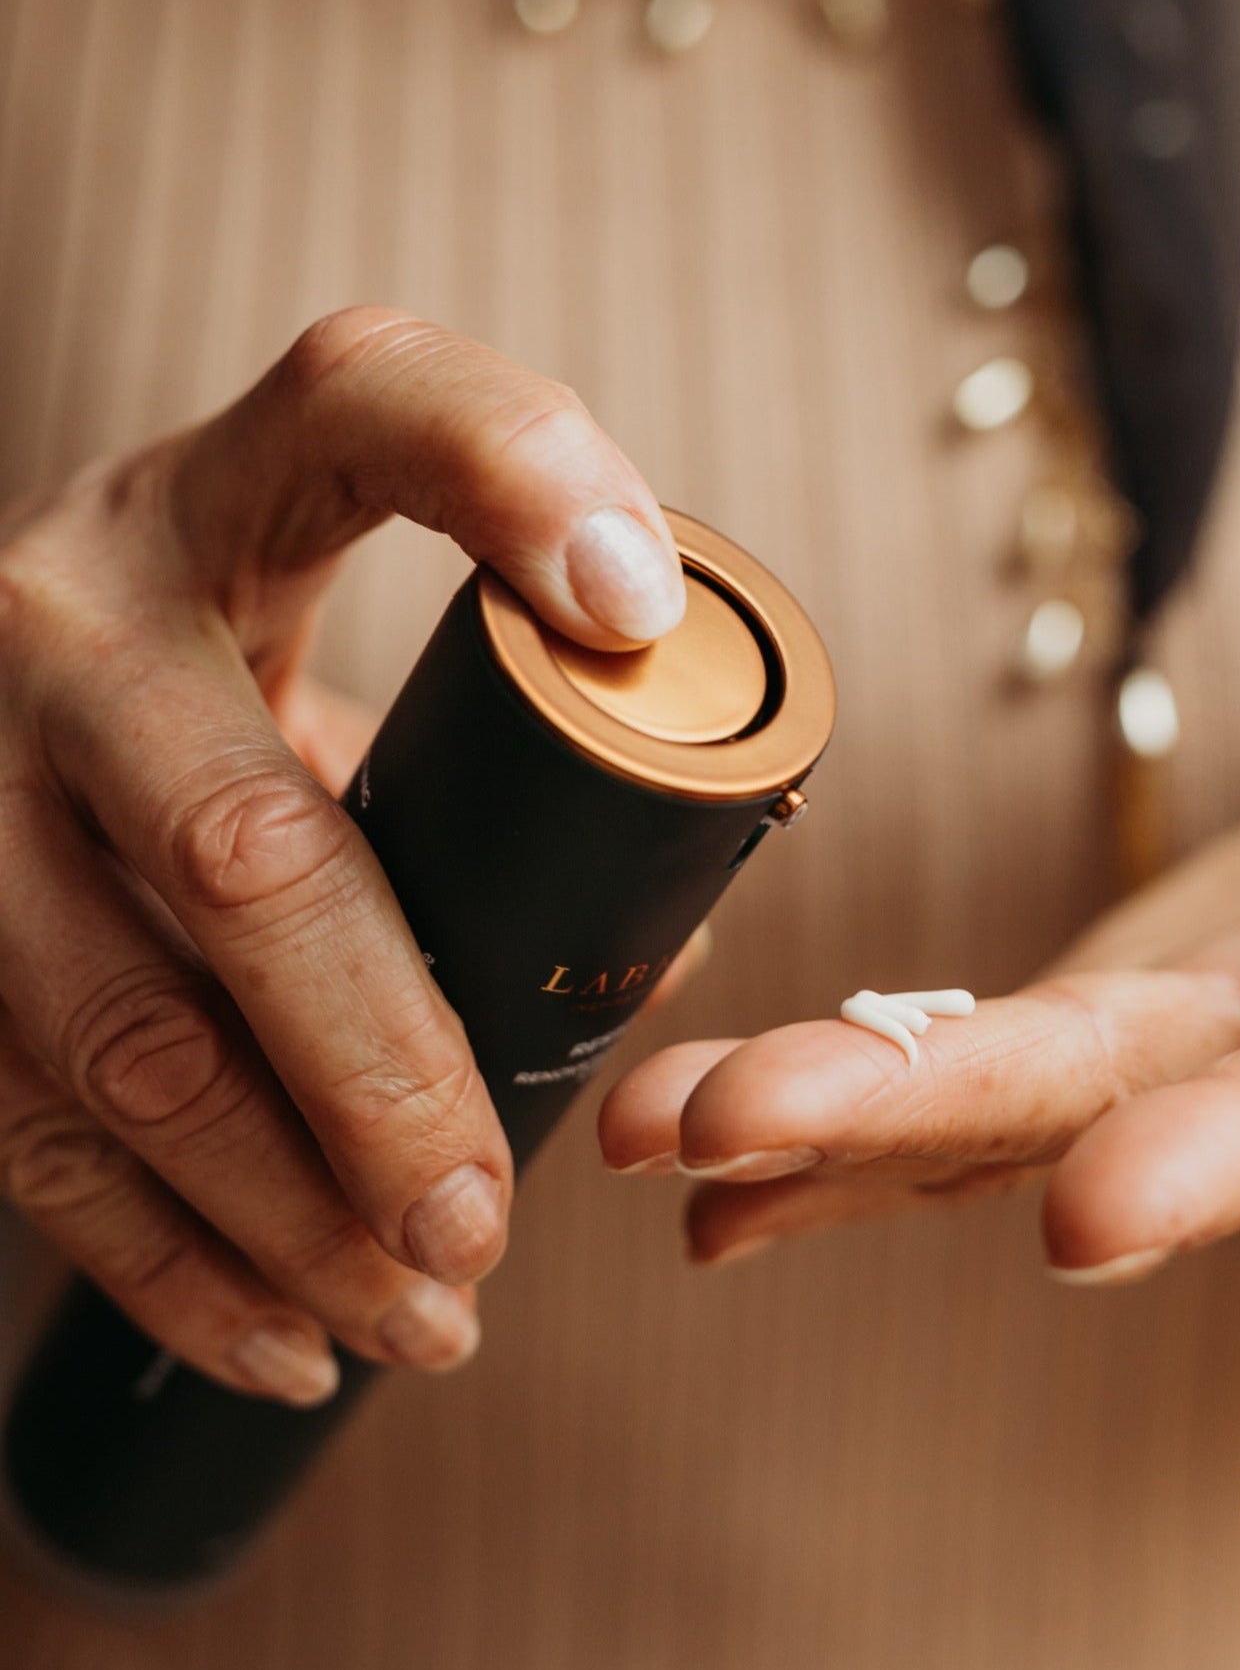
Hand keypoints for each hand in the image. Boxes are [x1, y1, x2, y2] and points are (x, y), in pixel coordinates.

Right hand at [0, 307, 685, 1401]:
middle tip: (491, 1212)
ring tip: (429, 1315)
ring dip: (291, 1216)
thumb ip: (516, 746)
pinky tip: (285, 1341)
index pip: (375, 405)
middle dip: (386, 1067)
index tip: (639, 605)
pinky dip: (169, 1263)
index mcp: (224, 495)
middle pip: (245, 853)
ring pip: (122, 1037)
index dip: (515, 480)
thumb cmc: (249, 648)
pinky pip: (31, 1128)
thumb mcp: (360, 632)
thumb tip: (668, 947)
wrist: (31, 662)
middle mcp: (69, 618)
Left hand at [600, 617, 1239, 1284]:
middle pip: (1089, 1088)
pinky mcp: (1114, 1014)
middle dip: (904, 1112)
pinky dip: (837, 1117)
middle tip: (713, 1134)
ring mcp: (1180, 1033)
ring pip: (991, 1091)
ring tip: (643, 1131)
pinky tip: (701, 1153)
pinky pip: (968, 1073)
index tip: (1090, 1223)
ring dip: (813, 1117)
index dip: (1230, 1152)